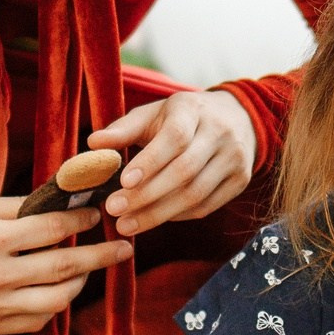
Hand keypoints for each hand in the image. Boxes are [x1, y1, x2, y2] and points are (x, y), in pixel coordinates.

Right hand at [0, 193, 132, 334]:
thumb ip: (14, 207)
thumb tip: (58, 200)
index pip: (53, 230)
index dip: (83, 222)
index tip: (100, 215)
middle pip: (65, 268)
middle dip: (100, 256)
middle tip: (124, 248)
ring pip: (57, 301)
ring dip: (80, 284)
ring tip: (89, 269)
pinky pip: (36, 321)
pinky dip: (53, 306)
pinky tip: (57, 290)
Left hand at [89, 91, 257, 235]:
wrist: (238, 118)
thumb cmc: (182, 118)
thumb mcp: (154, 114)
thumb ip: (123, 129)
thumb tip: (92, 143)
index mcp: (193, 109)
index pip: (174, 138)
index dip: (150, 162)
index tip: (123, 182)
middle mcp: (219, 133)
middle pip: (184, 171)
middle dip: (147, 195)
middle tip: (115, 211)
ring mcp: (234, 159)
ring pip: (196, 194)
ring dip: (159, 213)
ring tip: (127, 224)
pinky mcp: (240, 181)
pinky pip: (206, 206)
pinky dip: (177, 216)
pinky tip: (154, 219)